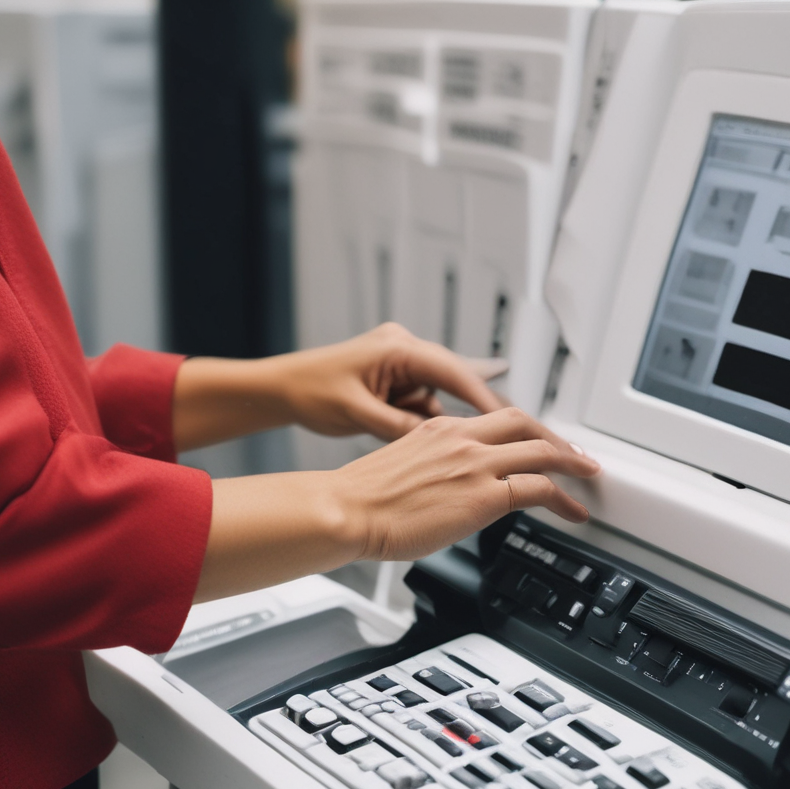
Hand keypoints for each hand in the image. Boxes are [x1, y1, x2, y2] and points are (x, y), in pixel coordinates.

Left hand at [173, 323, 506, 452]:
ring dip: (431, 419)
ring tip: (409, 435)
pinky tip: (397, 432)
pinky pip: (419, 400)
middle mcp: (402, 349)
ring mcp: (398, 363)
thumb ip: (399, 426)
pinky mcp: (393, 378)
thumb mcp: (357, 413)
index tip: (509, 418)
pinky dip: (417, 418)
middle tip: (497, 436)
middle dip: (469, 409)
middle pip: (453, 380)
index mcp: (396, 348)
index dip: (483, 396)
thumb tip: (437, 440)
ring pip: (436, 394)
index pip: (453, 371)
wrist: (280, 388)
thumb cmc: (309, 391)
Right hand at [328, 407, 599, 560]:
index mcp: (439, 429)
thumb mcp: (402, 466)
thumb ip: (432, 469)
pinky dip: (563, 498)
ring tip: (588, 476)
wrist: (345, 510)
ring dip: (572, 463)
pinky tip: (573, 510)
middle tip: (575, 454)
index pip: (494, 420)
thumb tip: (446, 487)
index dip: (524, 430)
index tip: (537, 441)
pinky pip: (537, 488)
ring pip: (541, 451)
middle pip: (525, 424)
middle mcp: (461, 438)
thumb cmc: (360, 499)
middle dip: (557, 438)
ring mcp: (475, 464)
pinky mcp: (484, 495)